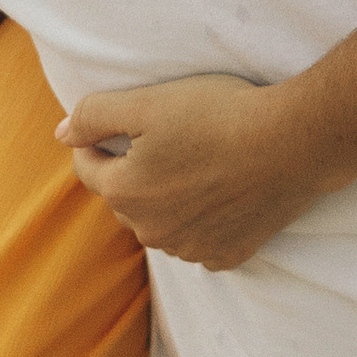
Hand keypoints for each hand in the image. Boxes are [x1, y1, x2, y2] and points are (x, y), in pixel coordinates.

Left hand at [59, 74, 330, 271]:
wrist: (294, 142)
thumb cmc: (220, 115)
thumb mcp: (147, 102)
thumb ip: (94, 115)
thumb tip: (62, 133)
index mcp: (125, 193)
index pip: (88, 167)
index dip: (100, 139)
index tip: (129, 121)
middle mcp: (151, 232)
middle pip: (124, 197)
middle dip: (134, 170)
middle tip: (171, 137)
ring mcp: (191, 249)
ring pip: (161, 221)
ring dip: (168, 198)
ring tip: (201, 162)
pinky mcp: (227, 255)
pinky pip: (199, 241)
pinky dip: (202, 221)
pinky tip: (224, 193)